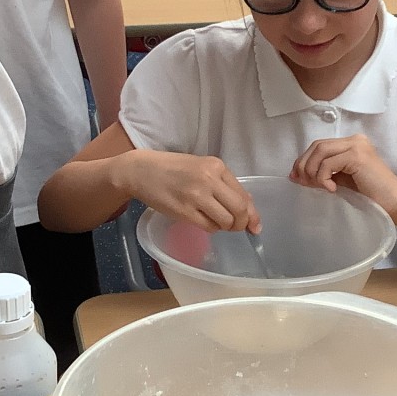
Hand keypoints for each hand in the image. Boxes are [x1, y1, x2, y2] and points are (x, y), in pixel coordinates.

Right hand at [124, 151, 259, 232]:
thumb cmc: (172, 168)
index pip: (243, 194)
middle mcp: (209, 179)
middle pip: (239, 209)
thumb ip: (223, 184)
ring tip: (217, 222)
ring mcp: (196, 196)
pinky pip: (209, 227)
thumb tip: (247, 205)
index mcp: (216, 166)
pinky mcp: (184, 212)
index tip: (255, 225)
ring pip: (226, 221)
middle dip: (242, 223)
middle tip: (238, 228)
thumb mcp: (201, 167)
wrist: (141, 171)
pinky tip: (204, 222)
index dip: (252, 213)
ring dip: (226, 227)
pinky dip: (212, 228)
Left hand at [289, 135, 396, 214]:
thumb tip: (295, 175)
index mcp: (351, 143)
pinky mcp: (357, 156)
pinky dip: (323, 177)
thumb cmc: (371, 196)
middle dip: (304, 165)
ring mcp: (357, 146)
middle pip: (317, 146)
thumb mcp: (340, 182)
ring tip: (319, 188)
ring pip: (320, 151)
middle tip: (301, 183)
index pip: (319, 146)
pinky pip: (328, 164)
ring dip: (312, 171)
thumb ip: (322, 175)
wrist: (395, 203)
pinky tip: (332, 190)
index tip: (295, 177)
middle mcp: (354, 140)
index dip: (303, 160)